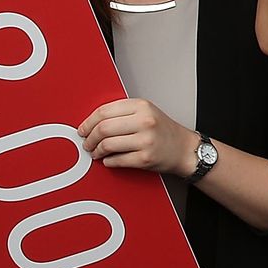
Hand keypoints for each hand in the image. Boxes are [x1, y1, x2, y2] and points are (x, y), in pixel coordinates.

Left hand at [79, 99, 195, 175]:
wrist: (184, 148)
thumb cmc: (162, 131)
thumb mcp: (146, 112)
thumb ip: (122, 113)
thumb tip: (91, 123)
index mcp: (142, 106)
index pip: (104, 111)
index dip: (88, 122)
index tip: (83, 129)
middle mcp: (145, 121)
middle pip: (103, 128)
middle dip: (89, 138)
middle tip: (87, 143)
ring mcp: (146, 140)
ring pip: (107, 145)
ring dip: (96, 151)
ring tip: (97, 152)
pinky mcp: (145, 158)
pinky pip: (116, 160)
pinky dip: (108, 161)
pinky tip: (109, 159)